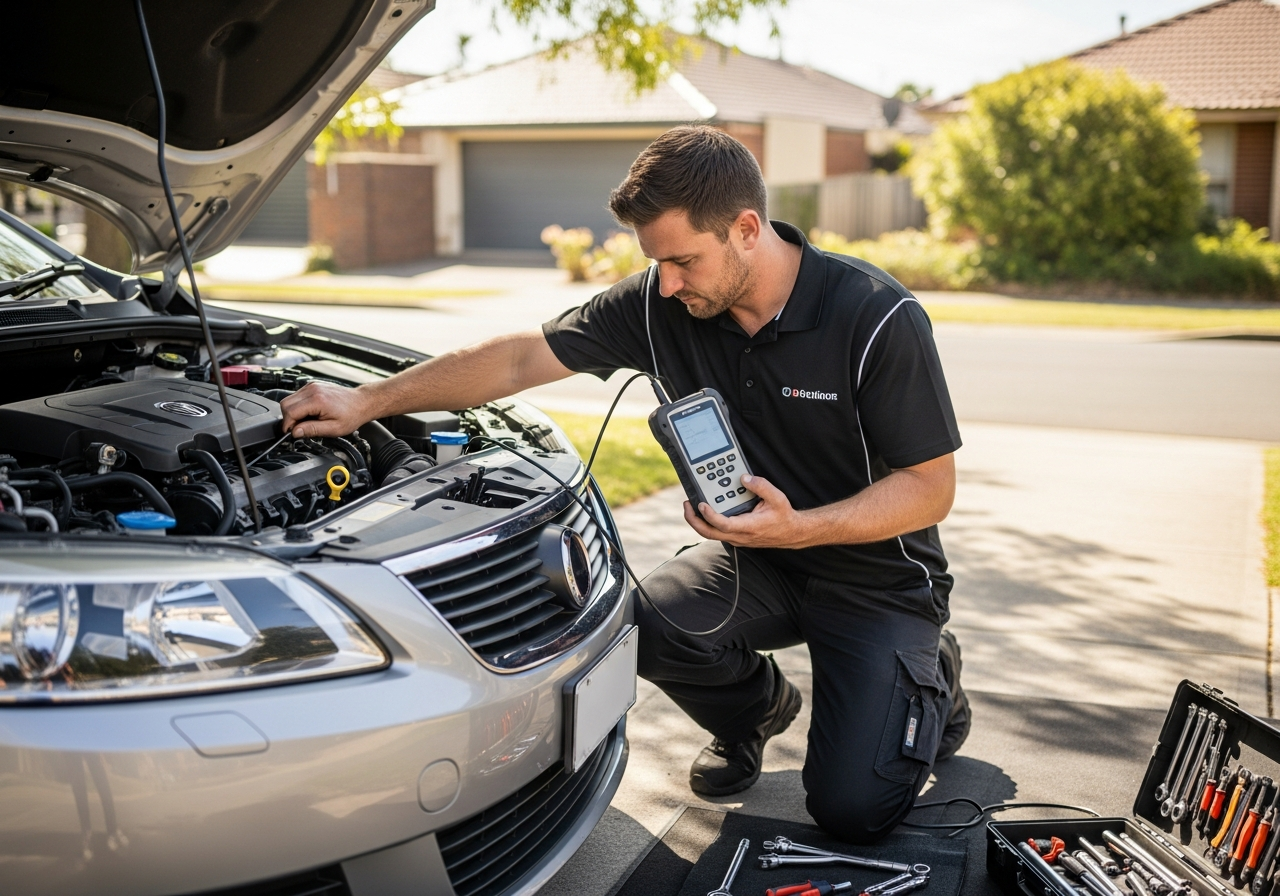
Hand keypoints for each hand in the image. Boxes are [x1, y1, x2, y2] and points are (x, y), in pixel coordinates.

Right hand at [279, 381, 372, 437]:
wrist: (362, 402)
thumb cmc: (352, 415)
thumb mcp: (333, 428)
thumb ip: (312, 430)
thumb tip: (295, 432)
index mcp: (317, 400)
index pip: (290, 412)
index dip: (287, 425)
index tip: (291, 433)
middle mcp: (312, 389)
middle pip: (285, 404)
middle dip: (288, 419)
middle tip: (299, 428)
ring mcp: (312, 385)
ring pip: (289, 399)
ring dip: (293, 413)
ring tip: (307, 421)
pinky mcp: (312, 386)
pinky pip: (297, 396)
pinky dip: (299, 406)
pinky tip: (310, 413)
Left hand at [682, 474, 813, 548]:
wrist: (791, 533)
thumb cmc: (784, 518)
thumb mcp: (777, 498)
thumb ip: (761, 486)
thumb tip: (745, 478)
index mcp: (748, 527)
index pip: (722, 524)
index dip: (709, 515)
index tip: (701, 504)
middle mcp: (739, 536)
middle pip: (708, 533)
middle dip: (693, 520)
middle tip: (687, 505)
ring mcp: (736, 538)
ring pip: (711, 534)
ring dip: (699, 521)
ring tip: (692, 505)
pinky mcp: (736, 537)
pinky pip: (717, 532)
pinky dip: (707, 522)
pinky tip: (706, 510)